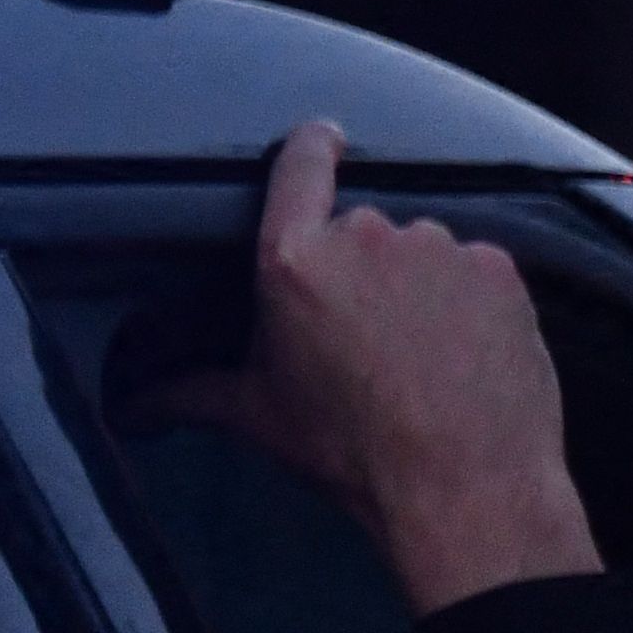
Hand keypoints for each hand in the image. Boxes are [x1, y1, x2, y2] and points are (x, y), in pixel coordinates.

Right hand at [169, 120, 607, 614]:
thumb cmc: (356, 455)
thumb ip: (194, 392)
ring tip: (421, 358)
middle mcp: (365, 237)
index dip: (311, 148)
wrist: (463, 488)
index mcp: (294, 262)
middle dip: (363, 272)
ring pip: (424, 252)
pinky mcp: (495, 268)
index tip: (321, 143)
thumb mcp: (262, 419)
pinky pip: (477, 272)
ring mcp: (437, 248)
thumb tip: (136, 404)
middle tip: (367, 338)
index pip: (298, 164)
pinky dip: (471, 305)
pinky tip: (463, 357)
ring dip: (420, 288)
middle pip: (362, 230)